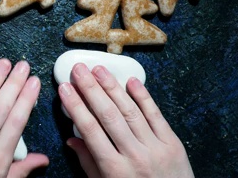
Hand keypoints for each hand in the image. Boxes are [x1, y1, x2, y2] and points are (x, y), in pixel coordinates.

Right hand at [58, 63, 193, 177]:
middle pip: (108, 115)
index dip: (76, 106)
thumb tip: (72, 140)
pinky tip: (131, 82)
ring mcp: (156, 148)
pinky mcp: (172, 144)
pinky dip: (143, 97)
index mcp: (115, 170)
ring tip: (99, 70)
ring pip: (130, 111)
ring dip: (113, 87)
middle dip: (91, 89)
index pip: (90, 130)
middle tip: (79, 71)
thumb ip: (89, 163)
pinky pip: (156, 115)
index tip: (65, 90)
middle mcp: (135, 156)